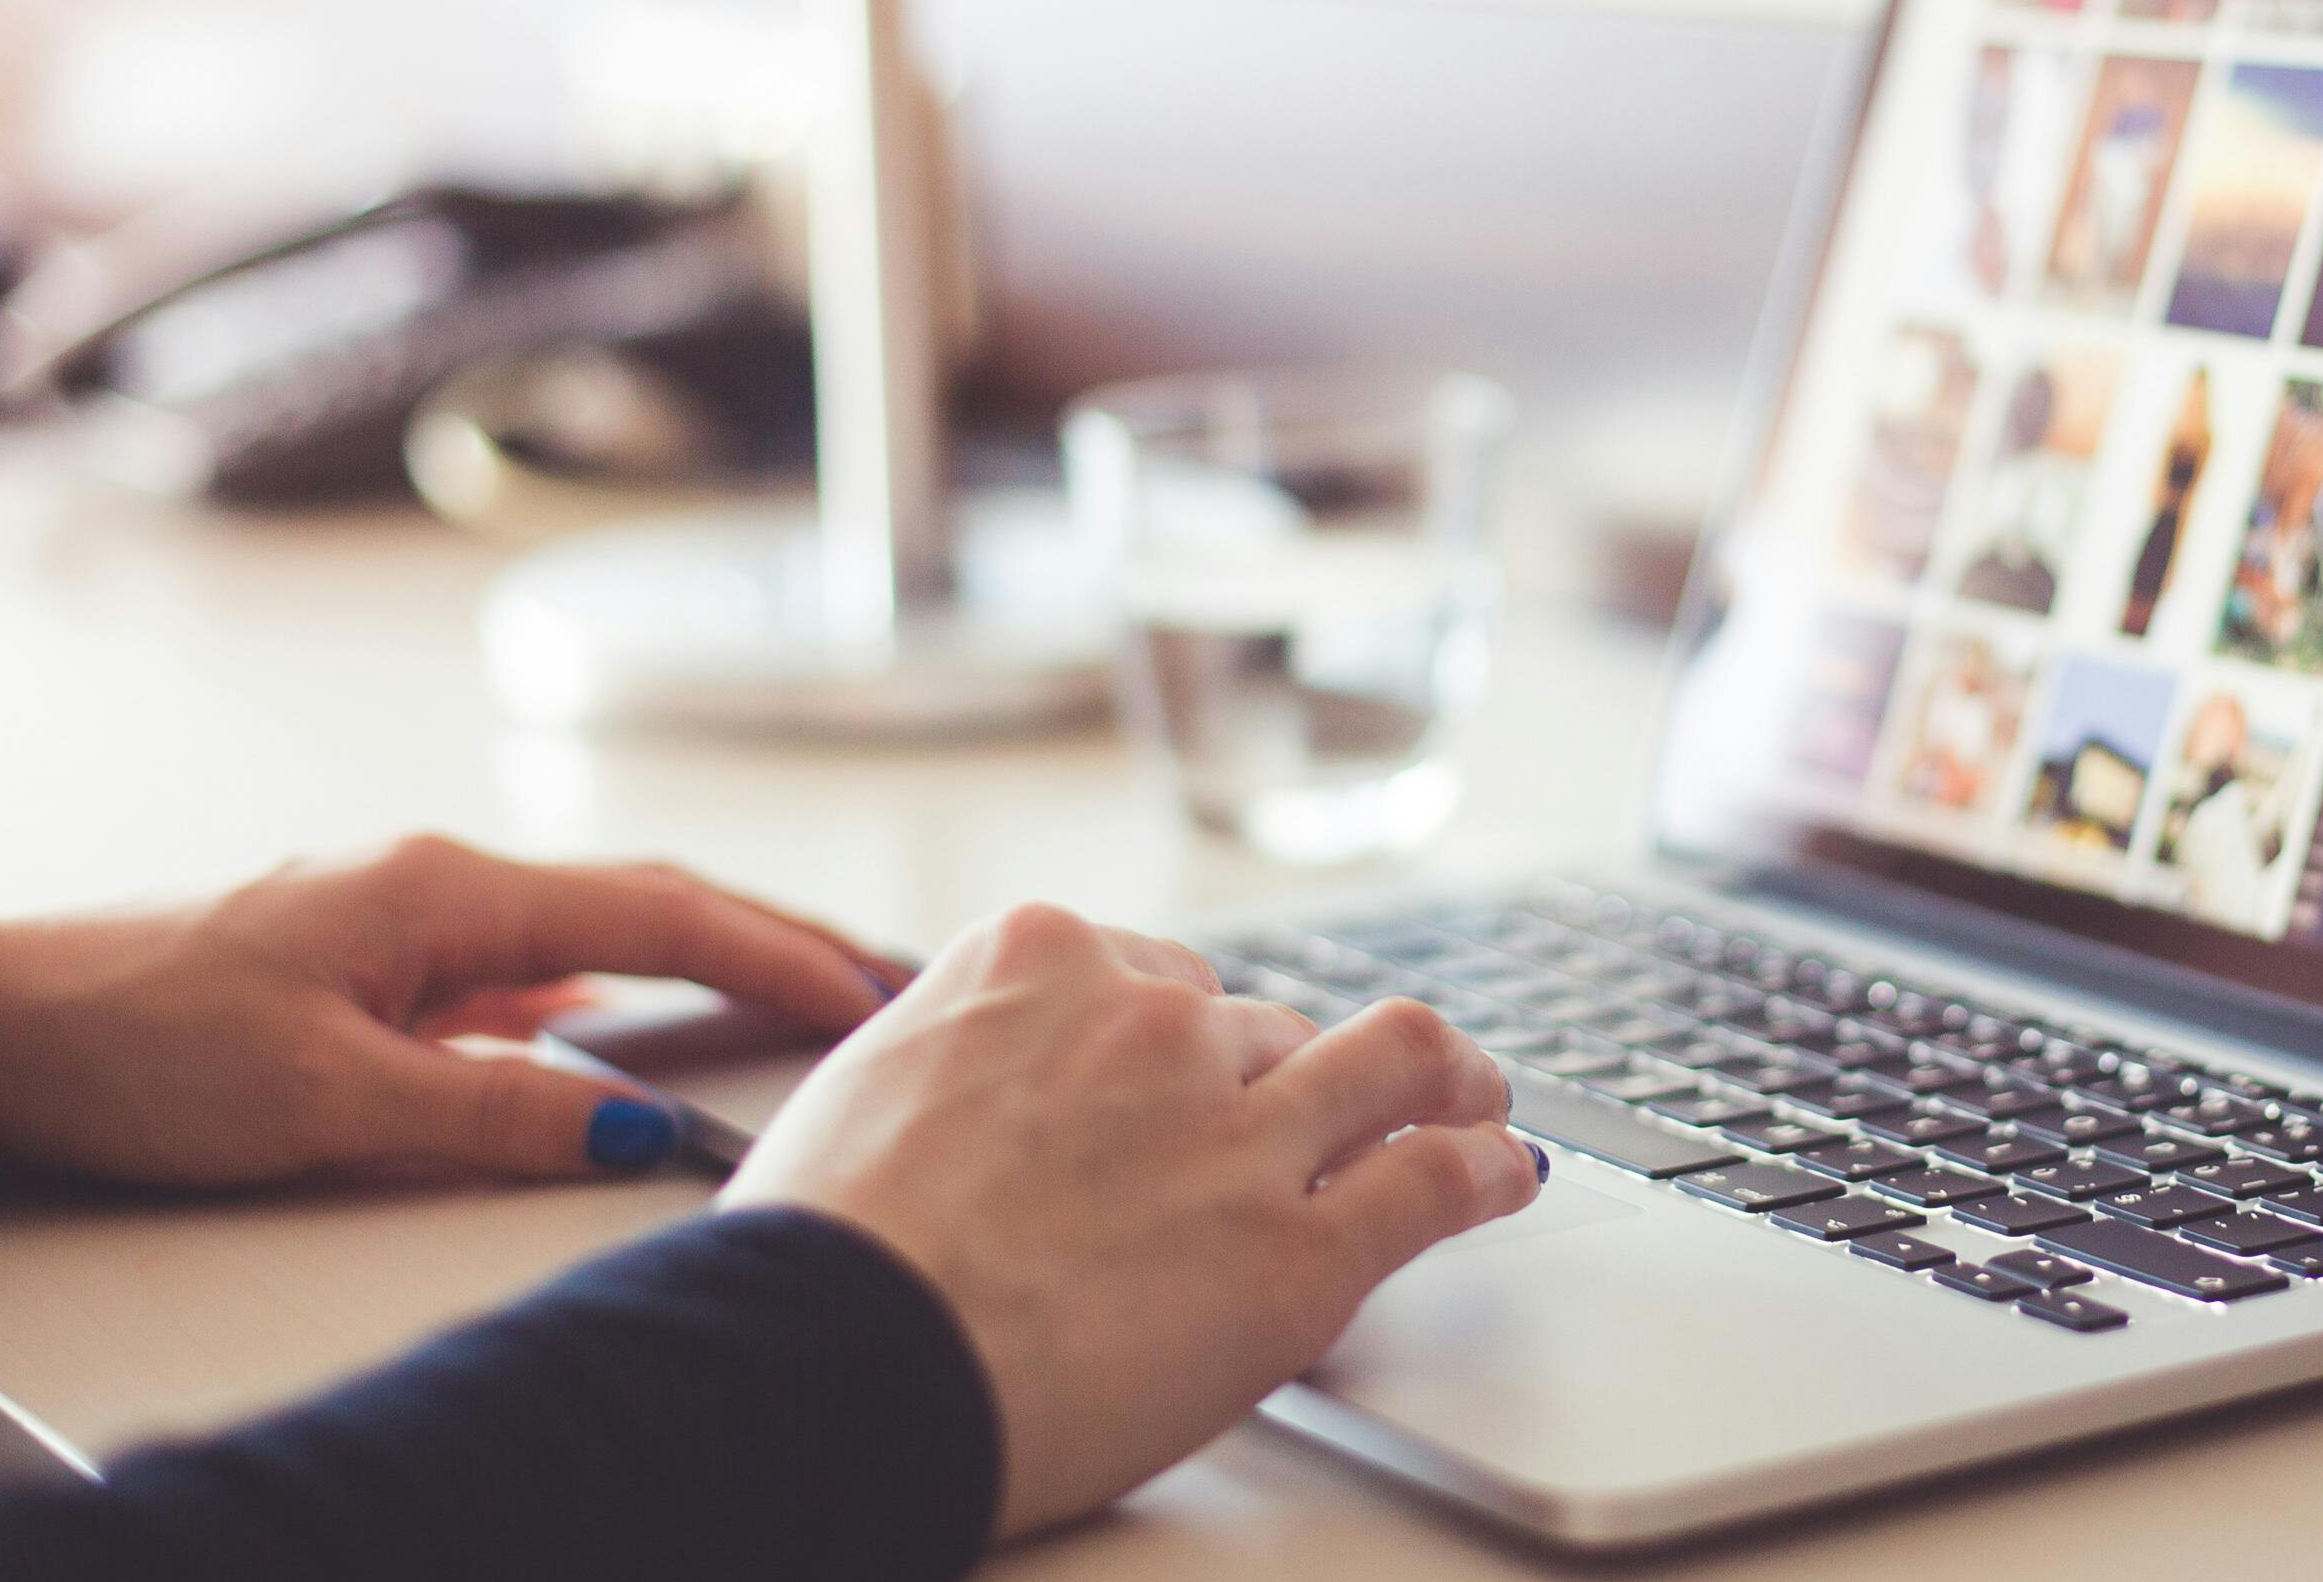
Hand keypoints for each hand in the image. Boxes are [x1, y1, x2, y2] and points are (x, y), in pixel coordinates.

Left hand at [0, 835, 888, 1185]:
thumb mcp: (329, 1100)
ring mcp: (406, 920)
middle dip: (777, 938)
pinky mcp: (371, 966)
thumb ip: (497, 1113)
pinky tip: (629, 1031)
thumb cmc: (134, 1046)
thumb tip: (643, 1133)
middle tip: (889, 978)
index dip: (780, 957)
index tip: (875, 996)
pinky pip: (530, 969)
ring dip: (705, 958)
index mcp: (445, 891)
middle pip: (652, 899)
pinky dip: (615, 989)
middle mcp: (439, 885)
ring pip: (596, 930)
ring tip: (800, 996)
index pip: (662, 913)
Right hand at [719, 901, 1538, 1537]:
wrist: (833, 1361)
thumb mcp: (865, 1095)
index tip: (1208, 1069)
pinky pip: (1435, 1181)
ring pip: (1386, 1065)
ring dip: (1438, 1081)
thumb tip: (966, 1104)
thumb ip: (956, 1070)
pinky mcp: (1300, 1248)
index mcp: (1039, 962)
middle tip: (1311, 1124)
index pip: (1161, 976)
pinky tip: (1505, 1173)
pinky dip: (1487, 1170)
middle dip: (1283, 1081)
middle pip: (1261, 1030)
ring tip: (1474, 1098)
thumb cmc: (817, 1260)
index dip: (1189, 1037)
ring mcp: (1238, 1127)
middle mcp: (1154, 1023)